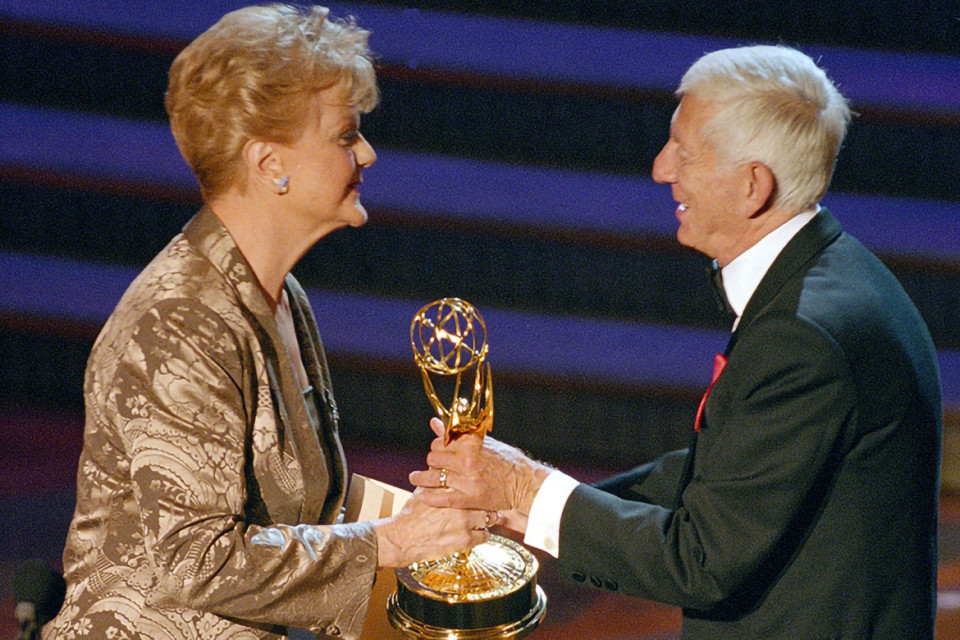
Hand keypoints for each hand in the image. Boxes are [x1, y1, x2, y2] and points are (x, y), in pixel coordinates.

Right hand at [373, 490, 497, 567]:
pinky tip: (476, 534)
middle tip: (489, 505)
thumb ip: (436, 481)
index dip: (479, 486)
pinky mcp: (465, 540)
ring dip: (486, 519)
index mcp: (450, 489)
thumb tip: (443, 469)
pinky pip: (485, 536)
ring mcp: (464, 521)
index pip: (473, 482)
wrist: (402, 538)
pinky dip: (482, 535)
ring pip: (489, 517)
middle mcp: (458, 503)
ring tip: (484, 520)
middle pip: (485, 499)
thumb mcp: (423, 491)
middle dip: (487, 502)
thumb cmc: (410, 515)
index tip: (482, 487)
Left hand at [409, 418, 550, 528]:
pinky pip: (442, 498)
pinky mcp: (470, 498)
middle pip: (434, 458)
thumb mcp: (483, 442)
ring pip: (434, 477)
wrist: (524, 482)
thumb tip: (435, 423)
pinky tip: (423, 497)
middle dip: (432, 462)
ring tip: (415, 479)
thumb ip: (457, 434)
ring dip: (421, 478)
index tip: (438, 451)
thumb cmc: (506, 459)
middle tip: (433, 466)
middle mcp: (467, 460)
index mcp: (470, 443)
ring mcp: (467, 480)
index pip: (440, 442)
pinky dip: (430, 498)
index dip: (437, 446)